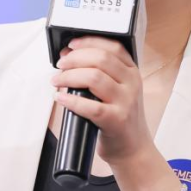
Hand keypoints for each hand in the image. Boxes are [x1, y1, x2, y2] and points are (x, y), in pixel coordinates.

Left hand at [50, 36, 152, 164]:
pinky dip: (71, 100)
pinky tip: (60, 98)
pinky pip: (90, 106)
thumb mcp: (120, 90)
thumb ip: (102, 74)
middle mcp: (132, 83)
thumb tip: (69, 58)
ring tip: (57, 81)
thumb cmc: (120, 118)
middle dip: (75, 59)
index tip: (70, 45)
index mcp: (132, 72)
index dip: (89, 42)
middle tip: (60, 65)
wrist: (133, 149)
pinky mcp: (116, 120)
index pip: (113, 47)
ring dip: (69, 77)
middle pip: (100, 59)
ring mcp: (126, 102)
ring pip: (94, 78)